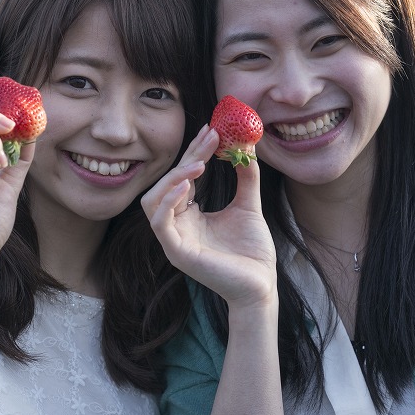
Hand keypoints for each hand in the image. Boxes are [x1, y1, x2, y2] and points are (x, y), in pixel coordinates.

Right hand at [142, 125, 277, 309]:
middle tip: (209, 138)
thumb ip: (246, 178)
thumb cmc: (252, 251)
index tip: (210, 130)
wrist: (261, 284)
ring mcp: (173, 240)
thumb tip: (247, 147)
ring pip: (153, 201)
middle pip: (165, 184)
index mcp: (189, 215)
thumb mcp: (249, 206)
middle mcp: (177, 225)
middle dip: (185, 158)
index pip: (183, 177)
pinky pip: (160, 222)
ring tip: (198, 163)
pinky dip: (169, 200)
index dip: (194, 152)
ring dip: (173, 178)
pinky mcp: (176, 252)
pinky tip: (187, 185)